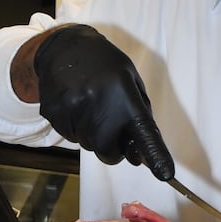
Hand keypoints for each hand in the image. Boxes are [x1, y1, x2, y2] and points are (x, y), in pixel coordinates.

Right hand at [33, 24, 173, 179]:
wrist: (64, 47)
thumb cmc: (105, 66)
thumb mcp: (131, 80)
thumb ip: (139, 114)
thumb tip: (140, 153)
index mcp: (125, 95)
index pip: (144, 132)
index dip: (155, 155)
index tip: (166, 173)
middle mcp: (99, 104)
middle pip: (109, 152)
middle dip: (113, 147)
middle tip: (112, 128)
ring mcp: (73, 109)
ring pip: (88, 145)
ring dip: (93, 136)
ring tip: (92, 107)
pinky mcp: (54, 113)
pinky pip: (69, 136)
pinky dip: (76, 129)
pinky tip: (77, 106)